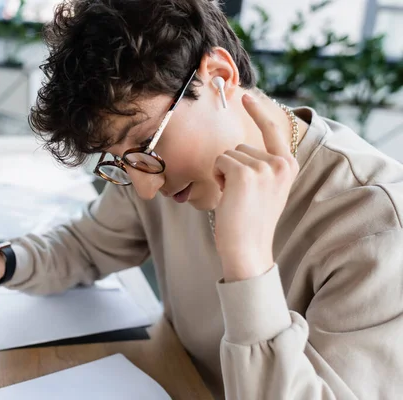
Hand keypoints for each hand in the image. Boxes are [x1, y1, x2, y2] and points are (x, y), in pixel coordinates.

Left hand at [212, 93, 298, 281]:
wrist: (248, 248)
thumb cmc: (250, 220)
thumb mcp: (266, 188)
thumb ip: (261, 166)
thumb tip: (241, 146)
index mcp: (288, 166)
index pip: (274, 130)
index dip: (259, 112)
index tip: (246, 97)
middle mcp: (280, 163)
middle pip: (241, 146)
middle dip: (232, 167)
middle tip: (240, 194)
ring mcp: (263, 167)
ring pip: (228, 154)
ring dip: (224, 173)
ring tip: (235, 197)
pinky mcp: (244, 173)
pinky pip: (219, 161)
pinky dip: (217, 177)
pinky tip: (227, 195)